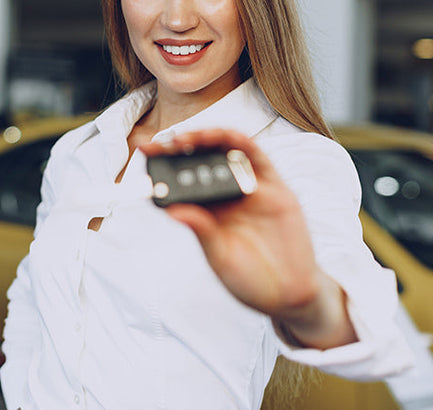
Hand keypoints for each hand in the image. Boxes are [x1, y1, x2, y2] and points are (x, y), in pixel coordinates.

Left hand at [140, 129, 355, 348]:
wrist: (290, 296)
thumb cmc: (251, 281)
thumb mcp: (221, 258)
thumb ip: (203, 232)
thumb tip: (174, 211)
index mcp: (209, 214)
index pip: (181, 183)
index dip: (162, 169)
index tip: (142, 156)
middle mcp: (228, 197)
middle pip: (201, 162)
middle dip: (179, 149)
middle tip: (159, 143)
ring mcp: (252, 190)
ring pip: (227, 153)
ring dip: (207, 139)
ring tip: (185, 138)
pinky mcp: (276, 189)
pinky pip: (258, 159)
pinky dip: (241, 143)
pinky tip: (225, 137)